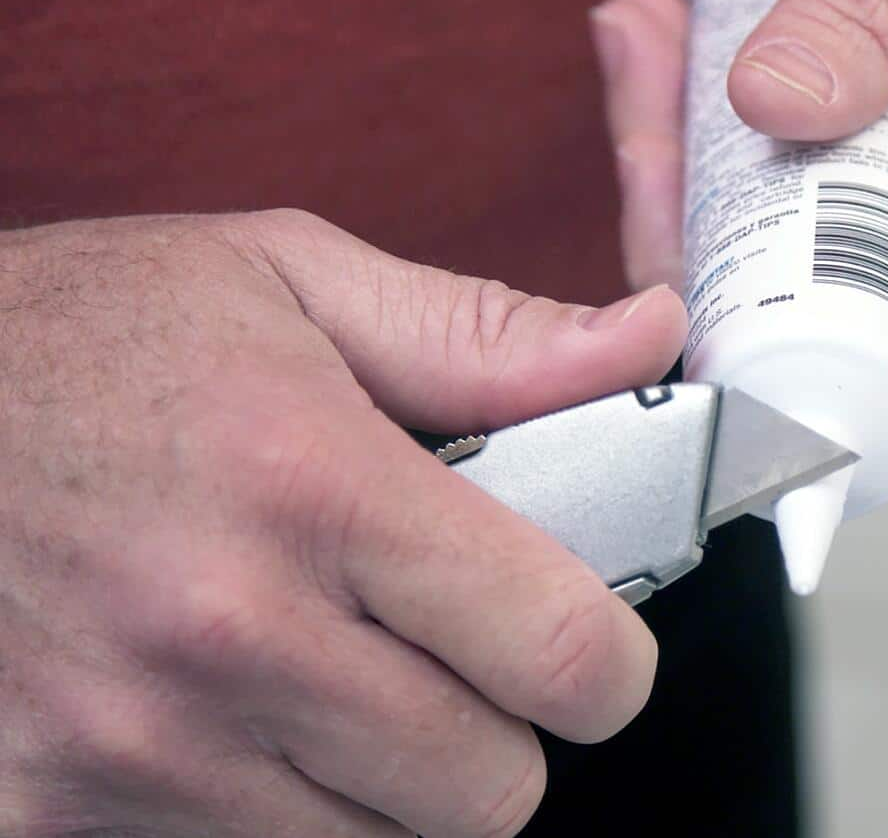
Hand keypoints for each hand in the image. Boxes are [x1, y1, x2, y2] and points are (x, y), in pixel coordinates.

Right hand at [0, 211, 684, 835]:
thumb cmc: (81, 335)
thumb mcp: (290, 283)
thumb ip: (489, 338)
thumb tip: (648, 344)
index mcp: (313, 488)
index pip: (560, 654)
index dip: (609, 663)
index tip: (591, 644)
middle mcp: (225, 637)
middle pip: (490, 790)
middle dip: (498, 727)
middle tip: (446, 650)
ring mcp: (131, 749)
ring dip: (388, 779)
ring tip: (329, 670)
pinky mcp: (51, 813)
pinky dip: (275, 809)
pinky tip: (234, 715)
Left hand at [590, 0, 887, 461]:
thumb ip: (878, 7)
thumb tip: (776, 102)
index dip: (839, 421)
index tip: (721, 395)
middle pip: (839, 319)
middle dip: (713, 248)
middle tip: (648, 143)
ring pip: (811, 255)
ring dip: (711, 175)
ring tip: (655, 56)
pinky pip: (824, 197)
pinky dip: (748, 138)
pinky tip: (694, 57)